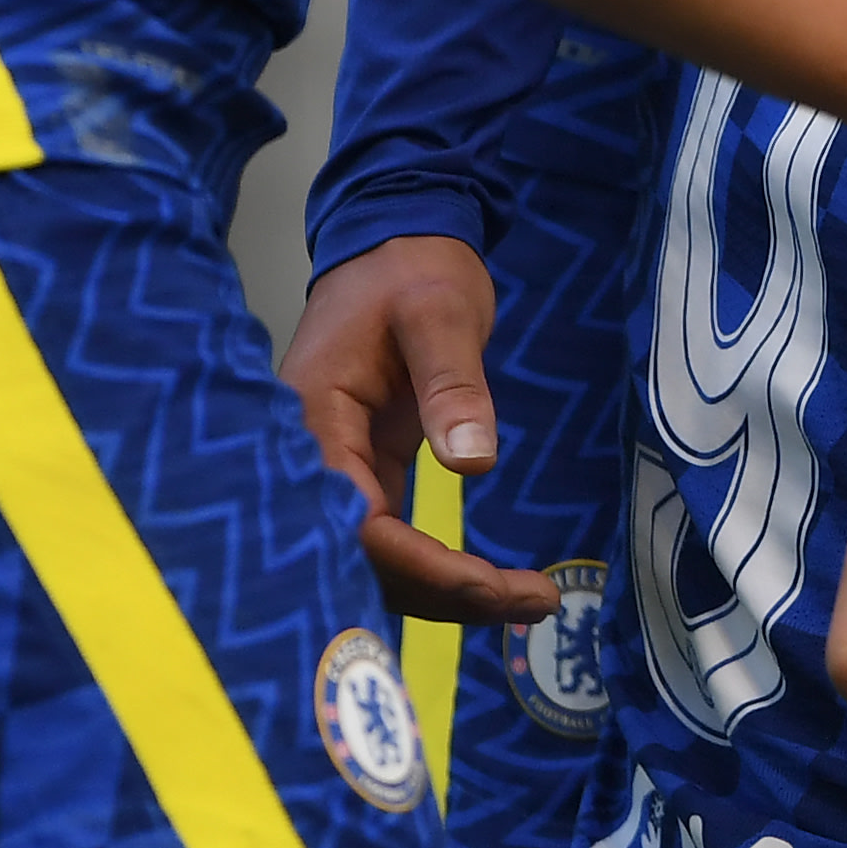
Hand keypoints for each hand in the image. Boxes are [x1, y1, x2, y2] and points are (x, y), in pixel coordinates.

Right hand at [277, 232, 560, 625]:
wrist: (396, 244)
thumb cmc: (413, 270)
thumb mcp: (441, 311)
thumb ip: (453, 384)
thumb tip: (473, 464)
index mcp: (314, 420)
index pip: (349, 519)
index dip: (412, 561)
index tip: (481, 583)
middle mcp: (314, 459)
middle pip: (361, 557)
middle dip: (442, 592)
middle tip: (531, 603)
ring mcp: (339, 470)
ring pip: (377, 559)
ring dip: (447, 591)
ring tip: (532, 602)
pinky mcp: (367, 474)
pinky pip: (391, 539)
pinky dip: (439, 568)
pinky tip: (492, 587)